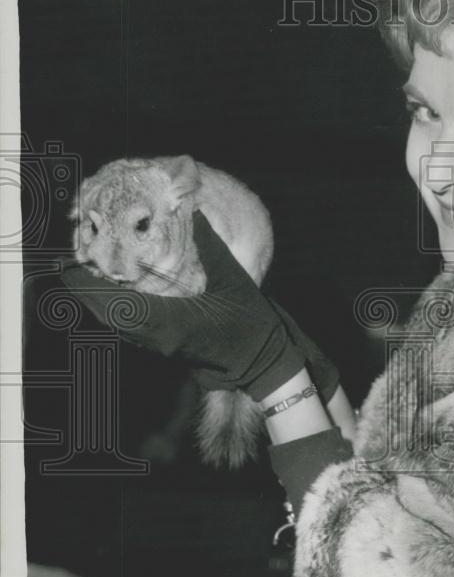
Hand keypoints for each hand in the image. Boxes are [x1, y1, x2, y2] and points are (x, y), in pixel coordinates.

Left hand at [60, 210, 339, 403]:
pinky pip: (130, 327)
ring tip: (84, 274)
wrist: (263, 366)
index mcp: (170, 324)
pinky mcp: (164, 346)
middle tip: (67, 265)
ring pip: (116, 323)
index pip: (116, 307)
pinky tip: (113, 291)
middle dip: (84, 292)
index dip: (87, 289)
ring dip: (97, 301)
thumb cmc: (252, 326)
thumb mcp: (233, 280)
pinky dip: (115, 309)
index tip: (67, 268)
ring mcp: (159, 345)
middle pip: (107, 316)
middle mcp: (157, 338)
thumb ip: (210, 246)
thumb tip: (193, 210)